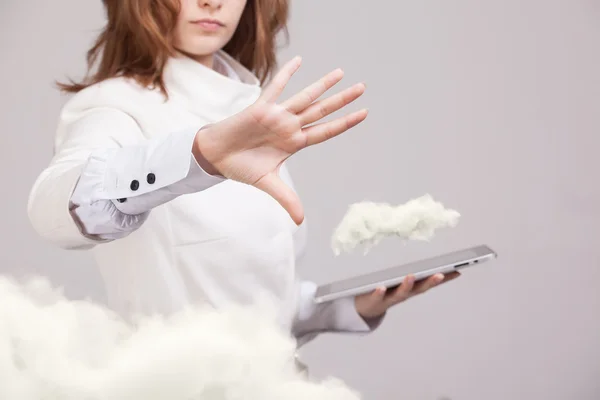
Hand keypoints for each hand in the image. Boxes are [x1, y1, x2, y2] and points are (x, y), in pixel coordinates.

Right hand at [193, 56, 367, 223]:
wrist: (216, 157)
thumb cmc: (241, 167)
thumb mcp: (268, 184)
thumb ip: (286, 199)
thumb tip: (300, 221)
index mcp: (294, 143)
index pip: (326, 131)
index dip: (344, 123)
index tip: (364, 113)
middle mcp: (289, 126)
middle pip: (321, 111)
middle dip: (342, 100)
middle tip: (363, 88)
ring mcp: (277, 115)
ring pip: (305, 97)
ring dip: (323, 85)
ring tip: (341, 73)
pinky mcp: (261, 107)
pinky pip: (276, 87)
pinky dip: (287, 74)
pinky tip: (299, 60)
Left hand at [354, 272, 460, 318]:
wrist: (367, 309)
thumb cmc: (388, 293)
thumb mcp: (403, 284)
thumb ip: (415, 275)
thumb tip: (429, 263)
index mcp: (411, 289)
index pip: (430, 282)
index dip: (444, 278)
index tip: (457, 271)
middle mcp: (403, 295)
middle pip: (419, 289)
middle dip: (430, 282)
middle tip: (440, 274)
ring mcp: (389, 298)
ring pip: (400, 293)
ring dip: (406, 285)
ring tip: (410, 276)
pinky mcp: (375, 300)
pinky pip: (377, 296)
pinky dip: (380, 292)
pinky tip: (382, 287)